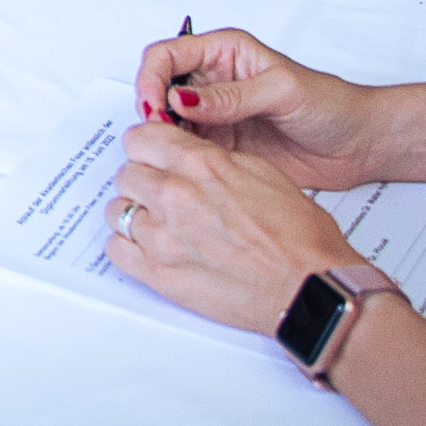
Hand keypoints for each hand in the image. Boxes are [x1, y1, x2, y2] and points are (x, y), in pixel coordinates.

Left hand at [105, 118, 360, 332]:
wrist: (309, 288)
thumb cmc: (299, 238)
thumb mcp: (263, 173)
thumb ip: (216, 161)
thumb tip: (191, 157)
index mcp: (202, 166)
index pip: (141, 137)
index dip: (147, 146)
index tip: (152, 154)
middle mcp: (176, 196)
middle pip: (127, 172)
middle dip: (143, 179)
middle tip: (161, 191)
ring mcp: (163, 237)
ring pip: (118, 209)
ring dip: (136, 212)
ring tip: (160, 222)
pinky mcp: (158, 274)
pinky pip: (116, 250)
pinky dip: (128, 246)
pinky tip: (149, 246)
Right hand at [131, 27, 390, 186]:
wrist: (356, 145)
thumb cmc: (331, 105)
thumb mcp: (282, 91)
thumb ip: (231, 96)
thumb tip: (183, 97)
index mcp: (225, 53)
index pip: (167, 55)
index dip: (151, 78)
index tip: (153, 105)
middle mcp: (214, 82)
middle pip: (158, 88)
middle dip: (152, 110)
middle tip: (162, 134)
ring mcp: (216, 116)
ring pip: (168, 122)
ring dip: (164, 137)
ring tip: (175, 153)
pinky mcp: (221, 147)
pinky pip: (187, 150)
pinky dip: (180, 159)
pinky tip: (190, 166)